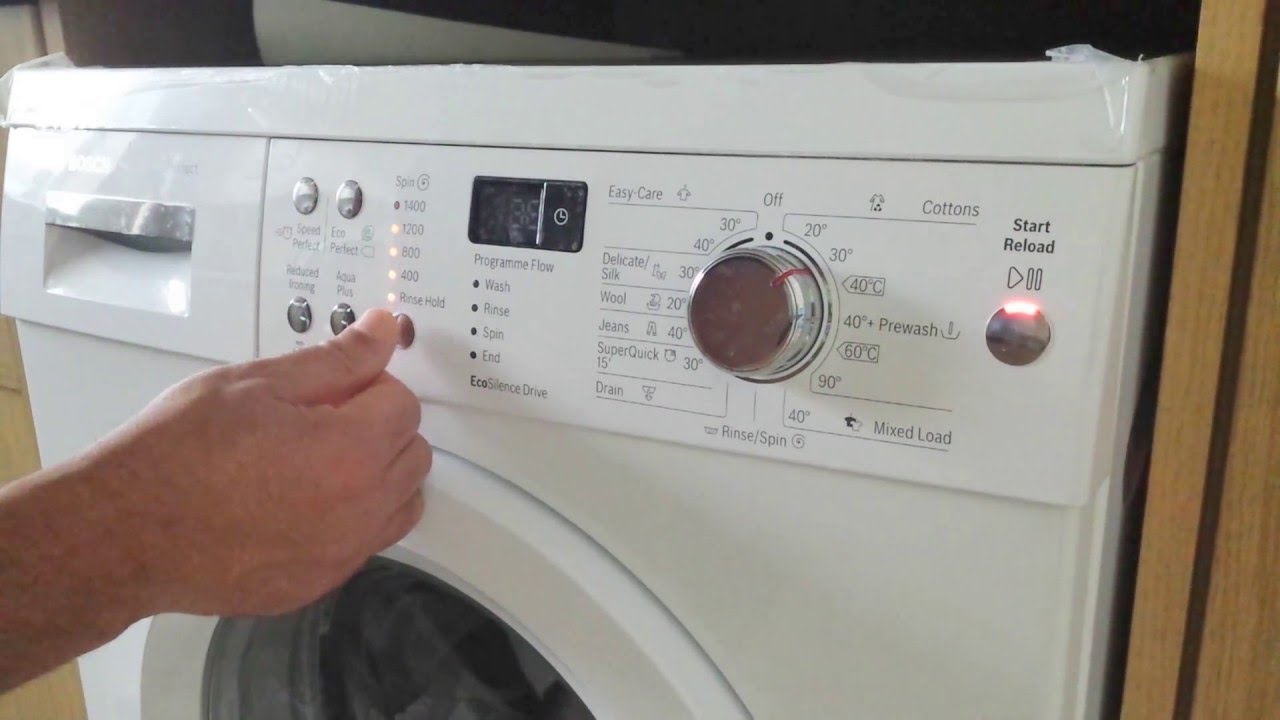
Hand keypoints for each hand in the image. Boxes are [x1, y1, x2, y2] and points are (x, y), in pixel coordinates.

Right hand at [83, 309, 429, 617]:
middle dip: (380, 429)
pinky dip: (350, 520)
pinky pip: (364, 544)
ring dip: (376, 476)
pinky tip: (298, 503)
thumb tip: (384, 329)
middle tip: (323, 420)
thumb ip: (336, 359)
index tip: (335, 388)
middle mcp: (361, 509)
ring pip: (400, 504)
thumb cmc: (178, 453)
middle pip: (412, 454)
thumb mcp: (257, 383)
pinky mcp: (318, 583)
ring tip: (316, 461)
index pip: (404, 404)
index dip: (369, 386)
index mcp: (352, 451)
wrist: (125, 530)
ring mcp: (342, 554)